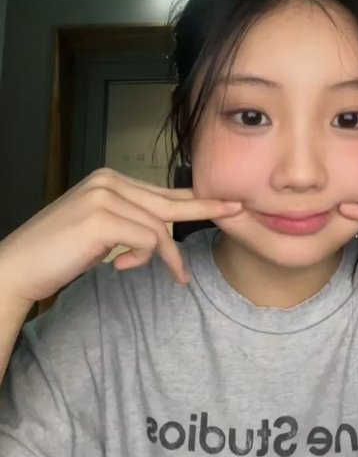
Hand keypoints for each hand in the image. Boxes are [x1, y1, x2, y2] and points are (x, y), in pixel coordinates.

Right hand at [0, 168, 242, 303]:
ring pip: (159, 226)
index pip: (162, 192)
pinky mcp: (101, 218)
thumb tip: (161, 235)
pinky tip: (121, 267)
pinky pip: (147, 240)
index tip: (223, 202)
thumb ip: (132, 224)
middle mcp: (109, 181)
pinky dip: (147, 258)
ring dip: (169, 256)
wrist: (19, 266)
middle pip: (168, 201)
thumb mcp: (102, 230)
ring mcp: (104, 197)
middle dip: (206, 208)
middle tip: (237, 211)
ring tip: (176, 276)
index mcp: (110, 180)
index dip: (194, 199)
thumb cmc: (61, 251)